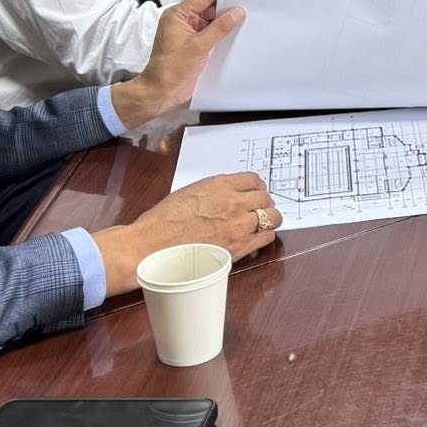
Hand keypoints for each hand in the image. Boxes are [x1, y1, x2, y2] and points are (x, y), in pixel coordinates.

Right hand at [93, 170, 278, 296]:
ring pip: (272, 217)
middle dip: (263, 202)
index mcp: (220, 185)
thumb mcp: (191, 191)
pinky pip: (266, 237)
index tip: (254, 192)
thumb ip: (215, 190)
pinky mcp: (239, 246)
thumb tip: (230, 193)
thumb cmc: (165, 219)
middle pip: (266, 198)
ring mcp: (239, 225)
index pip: (254, 179)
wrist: (153, 245)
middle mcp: (234, 202)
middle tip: (257, 209)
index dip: (257, 187)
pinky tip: (256, 237)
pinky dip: (264, 236)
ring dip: (268, 219)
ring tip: (260, 223)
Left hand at [111, 0, 243, 130]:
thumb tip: (236, 13)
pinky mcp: (194, 47)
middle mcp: (182, 22)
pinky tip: (234, 40)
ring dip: (225, 26)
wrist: (161, 92)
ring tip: (243, 26)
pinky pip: (211, 36)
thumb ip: (220, 27)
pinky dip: (221, 38)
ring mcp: (188, 35)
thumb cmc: (170, 69)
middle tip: (246, 13)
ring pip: (211, 24)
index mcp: (178, 15)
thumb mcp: (199, 45)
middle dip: (226, 12)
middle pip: (209, 10)